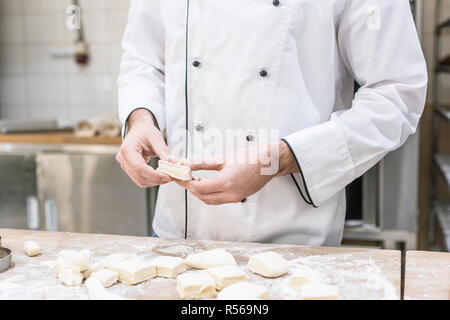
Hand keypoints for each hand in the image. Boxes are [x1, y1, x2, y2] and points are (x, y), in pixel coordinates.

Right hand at [116, 109, 172, 187]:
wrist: (139, 128)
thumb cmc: (145, 130)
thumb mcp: (156, 138)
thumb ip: (164, 151)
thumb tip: (173, 163)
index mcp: (127, 149)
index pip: (139, 167)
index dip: (154, 175)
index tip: (167, 176)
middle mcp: (123, 158)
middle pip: (139, 176)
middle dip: (156, 180)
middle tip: (171, 177)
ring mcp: (125, 165)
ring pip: (140, 180)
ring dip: (154, 181)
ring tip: (167, 176)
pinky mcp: (129, 168)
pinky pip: (140, 178)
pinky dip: (151, 180)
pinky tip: (160, 176)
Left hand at [177, 141, 297, 204]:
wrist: (270, 162)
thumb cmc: (250, 157)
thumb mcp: (223, 158)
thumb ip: (202, 163)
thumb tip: (186, 164)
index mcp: (226, 182)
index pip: (199, 187)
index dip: (186, 182)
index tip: (179, 175)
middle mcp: (231, 194)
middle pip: (202, 196)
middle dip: (190, 188)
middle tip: (182, 177)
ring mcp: (235, 198)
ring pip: (209, 200)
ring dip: (198, 192)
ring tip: (192, 180)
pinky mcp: (238, 198)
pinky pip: (218, 200)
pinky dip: (208, 194)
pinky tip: (205, 184)